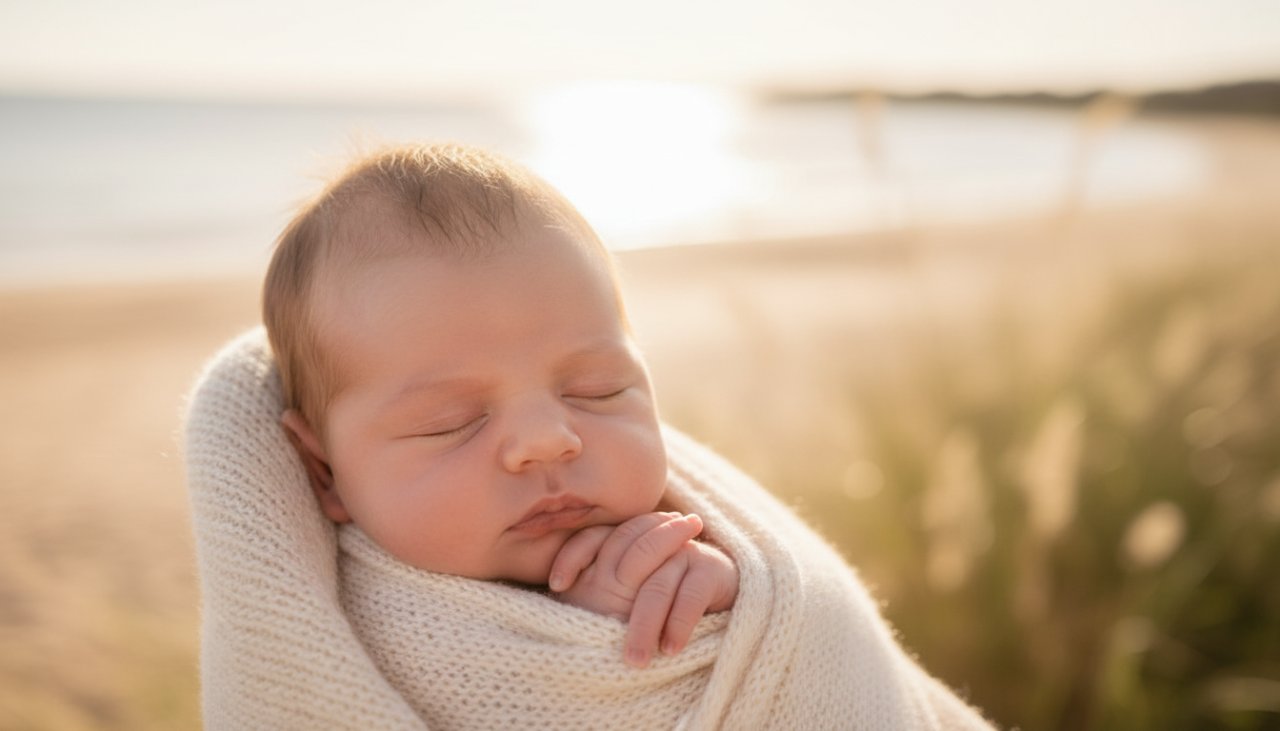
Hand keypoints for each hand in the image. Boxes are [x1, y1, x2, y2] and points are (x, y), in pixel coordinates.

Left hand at [549, 512, 738, 667]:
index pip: (593, 537)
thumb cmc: (666, 600)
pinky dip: (678, 623)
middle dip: (612, 606)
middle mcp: (653, 541)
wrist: (723, 593)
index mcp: (627, 541)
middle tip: (599, 643)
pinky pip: (689, 596)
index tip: (558, 587)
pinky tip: (671, 648)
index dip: (573, 556)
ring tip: (636, 661)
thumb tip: (557, 600)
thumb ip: (600, 589)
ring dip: (645, 626)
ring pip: (656, 586)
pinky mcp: (710, 569)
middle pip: (626, 562)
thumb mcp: (629, 594)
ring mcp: (683, 551)